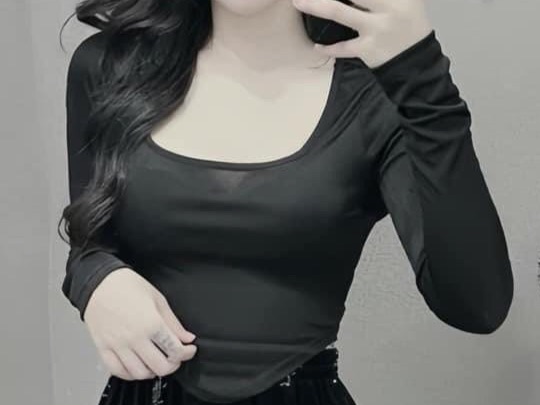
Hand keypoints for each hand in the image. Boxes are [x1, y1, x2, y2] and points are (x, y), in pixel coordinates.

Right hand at [84, 267, 197, 379]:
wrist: (99, 282)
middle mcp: (135, 338)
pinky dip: (130, 374)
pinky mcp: (103, 348)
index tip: (189, 349)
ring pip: (139, 374)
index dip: (187, 353)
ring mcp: (118, 346)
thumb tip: (187, 337)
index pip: (175, 350)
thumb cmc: (126, 285)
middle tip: (175, 357)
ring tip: (157, 362)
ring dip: (152, 372)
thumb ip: (173, 323)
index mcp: (151, 323)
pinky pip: (117, 371)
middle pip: (160, 367)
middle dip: (173, 365)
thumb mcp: (158, 299)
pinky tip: (137, 366)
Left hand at [292, 0, 432, 68]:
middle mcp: (387, 8)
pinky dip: (328, 47)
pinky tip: (316, 45)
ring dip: (315, 6)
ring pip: (339, 12)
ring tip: (298, 2)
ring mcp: (376, 29)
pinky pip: (342, 47)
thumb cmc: (407, 25)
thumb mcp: (406, 0)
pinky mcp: (367, 49)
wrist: (416, 62)